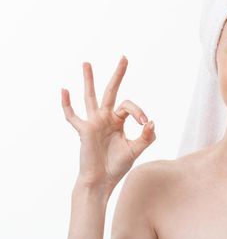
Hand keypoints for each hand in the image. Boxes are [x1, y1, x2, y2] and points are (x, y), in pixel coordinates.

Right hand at [61, 56, 155, 190]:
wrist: (102, 181)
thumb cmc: (117, 165)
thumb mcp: (136, 150)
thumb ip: (146, 137)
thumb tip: (151, 122)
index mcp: (118, 121)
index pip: (129, 106)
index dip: (139, 111)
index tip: (144, 124)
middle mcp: (105, 118)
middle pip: (111, 91)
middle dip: (118, 74)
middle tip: (124, 57)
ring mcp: (93, 122)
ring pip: (90, 97)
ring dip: (89, 80)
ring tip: (87, 63)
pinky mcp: (84, 131)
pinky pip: (72, 116)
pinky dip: (67, 104)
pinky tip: (64, 90)